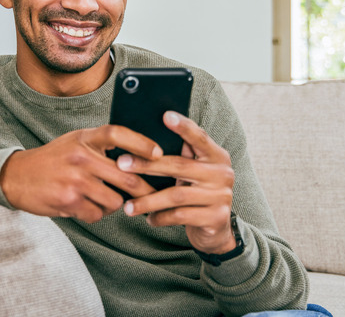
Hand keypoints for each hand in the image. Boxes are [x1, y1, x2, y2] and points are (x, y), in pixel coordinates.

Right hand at [0, 125, 161, 222]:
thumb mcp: (75, 141)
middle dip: (144, 190)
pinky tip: (83, 206)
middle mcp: (81, 156)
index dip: (141, 143)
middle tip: (154, 196)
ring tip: (101, 199)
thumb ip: (101, 145)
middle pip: (126, 175)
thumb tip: (139, 156)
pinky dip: (94, 214)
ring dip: (114, 205)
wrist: (16, 176)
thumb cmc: (54, 159)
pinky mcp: (68, 200)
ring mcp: (75, 179)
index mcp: (84, 138)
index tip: (159, 153)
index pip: (117, 133)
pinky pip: (96, 214)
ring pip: (114, 200)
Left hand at [118, 111, 236, 254]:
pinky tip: (149, 218)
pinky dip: (161, 217)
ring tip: (128, 206)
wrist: (216, 229)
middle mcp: (223, 173)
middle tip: (122, 164)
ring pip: (177, 195)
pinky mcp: (216, 218)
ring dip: (148, 200)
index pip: (200, 137)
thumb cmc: (196, 193)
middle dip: (147, 165)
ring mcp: (221, 196)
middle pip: (180, 166)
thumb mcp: (193, 173)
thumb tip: (144, 139)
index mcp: (217, 156)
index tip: (165, 115)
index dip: (183, 127)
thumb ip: (181, 157)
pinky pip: (180, 216)